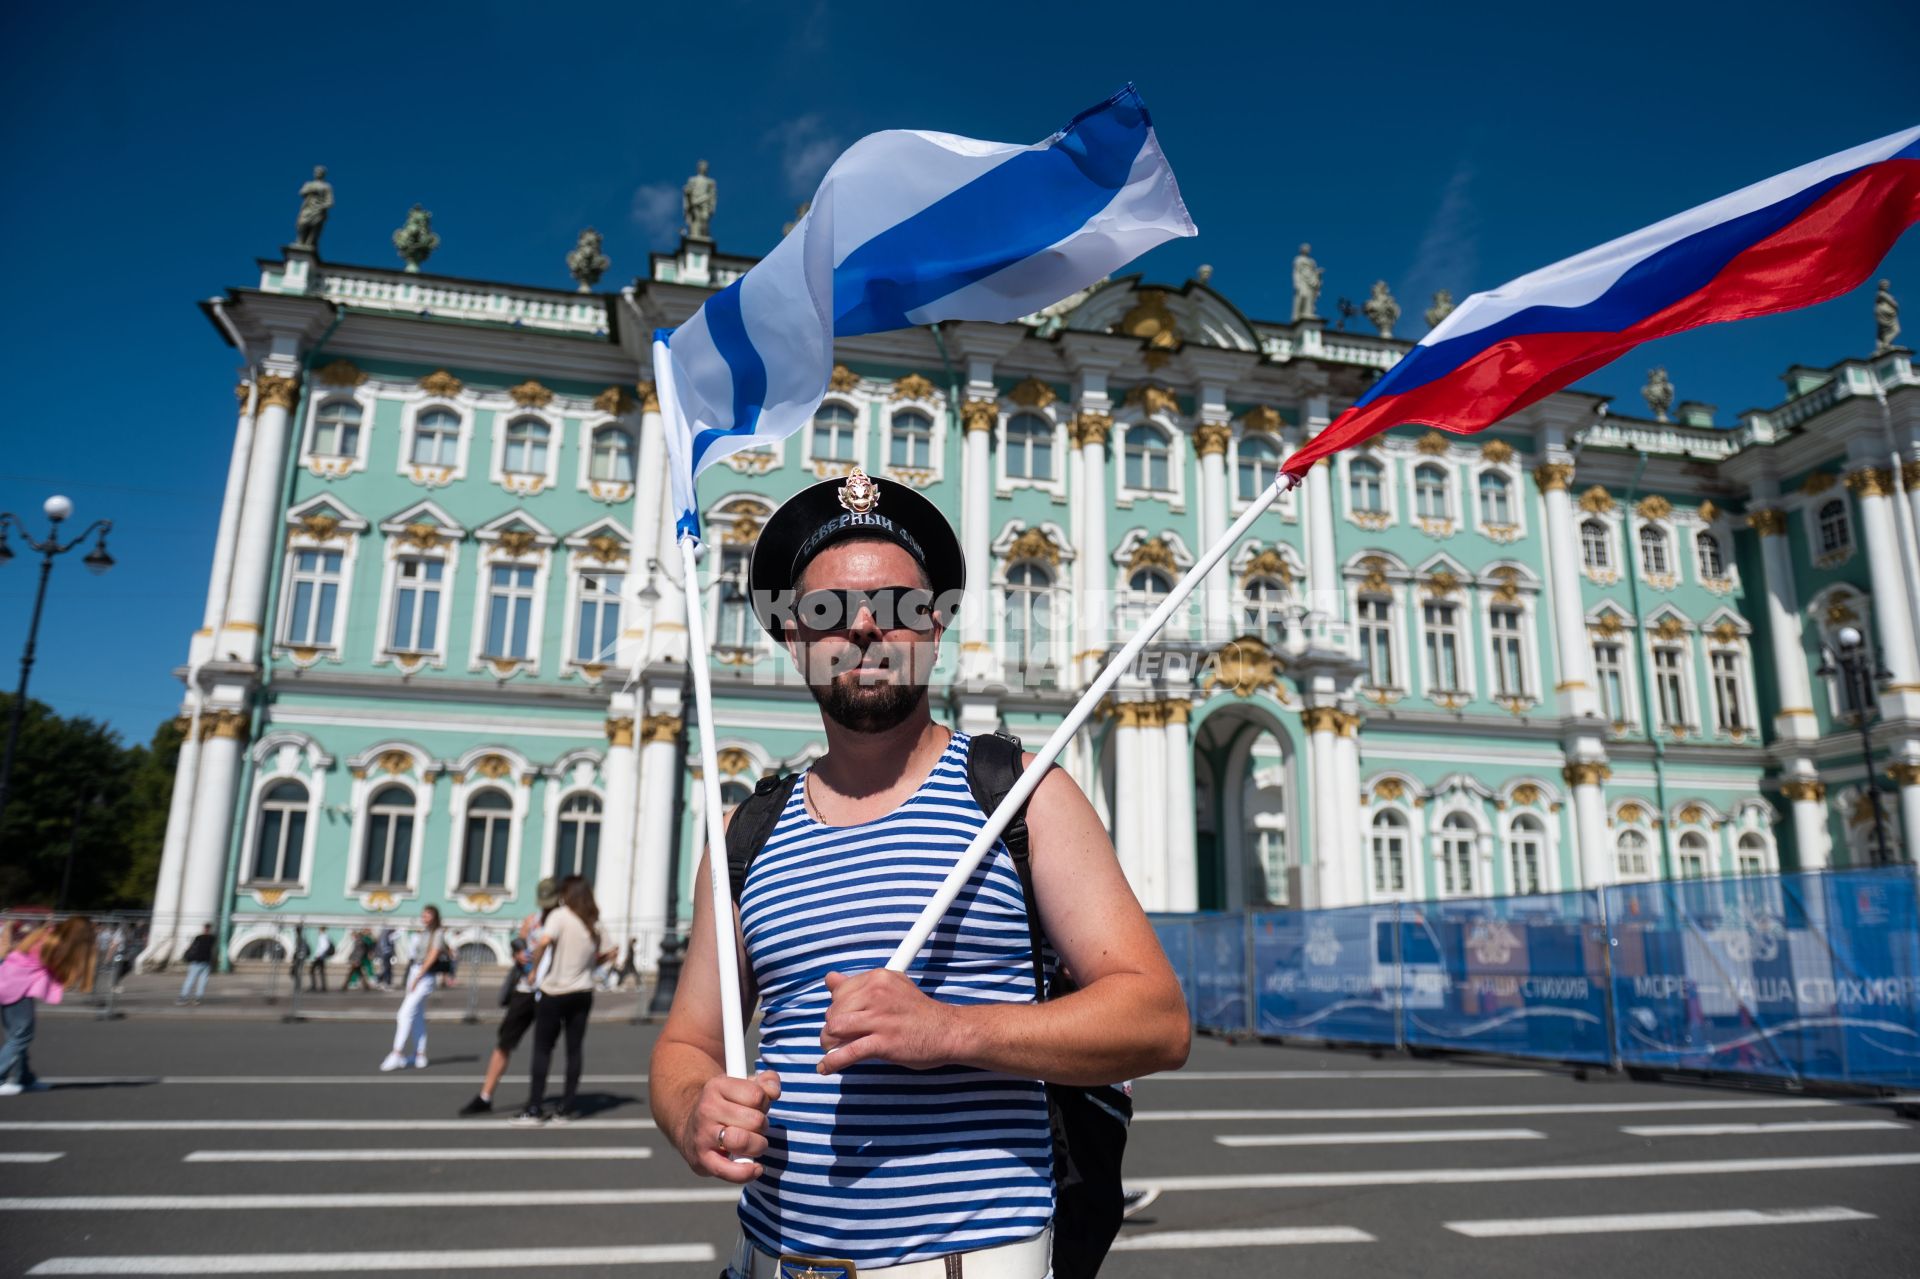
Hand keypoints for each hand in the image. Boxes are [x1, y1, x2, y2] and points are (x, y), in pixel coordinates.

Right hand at [676, 1070, 780, 1183]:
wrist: (691, 1128)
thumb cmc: (726, 1107)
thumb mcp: (742, 1087)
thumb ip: (765, 1083)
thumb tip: (774, 1090)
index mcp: (717, 1086)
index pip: (757, 1095)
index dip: (764, 1103)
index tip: (757, 1107)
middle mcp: (707, 1109)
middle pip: (755, 1120)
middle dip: (762, 1126)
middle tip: (754, 1127)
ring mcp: (703, 1135)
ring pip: (743, 1142)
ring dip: (757, 1145)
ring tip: (753, 1143)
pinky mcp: (702, 1160)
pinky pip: (729, 1170)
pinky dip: (746, 1172)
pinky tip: (755, 1168)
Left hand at [817, 969, 963, 1074]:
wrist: (947, 1032)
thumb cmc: (919, 1013)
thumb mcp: (891, 988)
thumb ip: (860, 985)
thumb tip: (830, 978)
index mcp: (878, 978)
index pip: (839, 991)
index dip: (836, 1008)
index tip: (842, 1019)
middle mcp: (877, 994)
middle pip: (833, 1011)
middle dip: (832, 1027)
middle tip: (839, 1037)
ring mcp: (880, 1018)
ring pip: (835, 1028)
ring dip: (829, 1043)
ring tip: (833, 1049)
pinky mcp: (883, 1042)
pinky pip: (848, 1052)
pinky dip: (833, 1061)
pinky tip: (826, 1067)